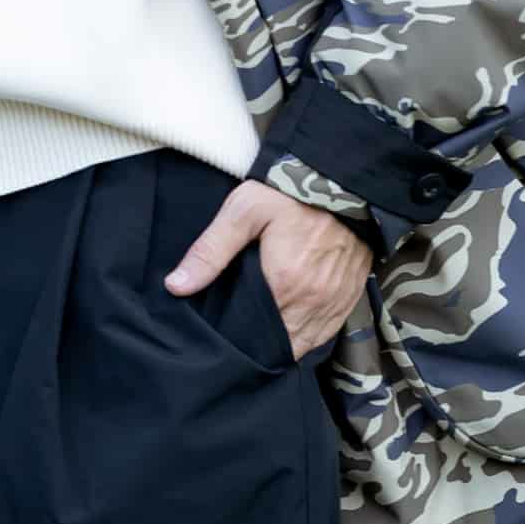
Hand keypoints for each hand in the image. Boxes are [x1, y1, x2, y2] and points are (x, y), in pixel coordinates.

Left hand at [165, 181, 370, 360]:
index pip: (253, 334)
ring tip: (261, 338)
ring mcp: (333, 302)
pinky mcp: (348, 299)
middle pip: (277, 343)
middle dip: (258, 345)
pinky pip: (323, 335)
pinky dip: (305, 336)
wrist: (345, 178)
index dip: (237, 338)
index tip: (225, 335)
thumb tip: (176, 286)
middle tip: (240, 336)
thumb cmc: (291, 192)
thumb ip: (210, 250)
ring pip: (300, 344)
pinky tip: (289, 328)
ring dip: (281, 344)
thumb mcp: (245, 210)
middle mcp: (312, 301)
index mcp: (284, 285)